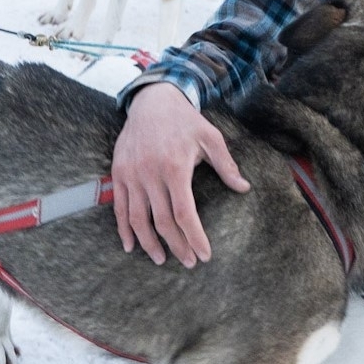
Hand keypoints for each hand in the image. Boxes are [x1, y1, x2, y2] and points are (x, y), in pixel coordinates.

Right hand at [111, 83, 249, 266]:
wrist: (152, 101)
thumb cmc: (185, 121)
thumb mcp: (211, 137)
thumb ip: (226, 165)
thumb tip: (244, 188)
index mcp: (174, 167)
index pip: (183, 213)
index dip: (194, 237)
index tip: (204, 255)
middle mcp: (150, 174)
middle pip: (161, 221)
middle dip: (177, 246)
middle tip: (189, 262)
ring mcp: (131, 175)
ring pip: (138, 219)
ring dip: (149, 244)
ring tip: (161, 260)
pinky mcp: (119, 174)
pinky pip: (119, 208)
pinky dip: (124, 230)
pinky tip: (131, 246)